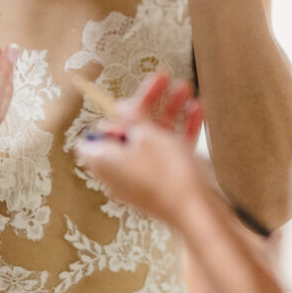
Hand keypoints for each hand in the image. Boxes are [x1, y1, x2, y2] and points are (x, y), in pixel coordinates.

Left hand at [75, 73, 204, 225]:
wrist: (198, 214)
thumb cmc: (167, 174)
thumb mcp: (147, 135)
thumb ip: (132, 118)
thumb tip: (120, 108)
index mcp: (105, 161)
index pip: (93, 137)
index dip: (107, 116)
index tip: (121, 99)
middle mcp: (119, 172)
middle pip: (129, 131)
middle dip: (148, 102)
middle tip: (163, 78)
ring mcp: (143, 178)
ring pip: (153, 138)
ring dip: (168, 111)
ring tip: (185, 88)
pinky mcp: (164, 183)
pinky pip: (168, 153)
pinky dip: (180, 132)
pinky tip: (197, 111)